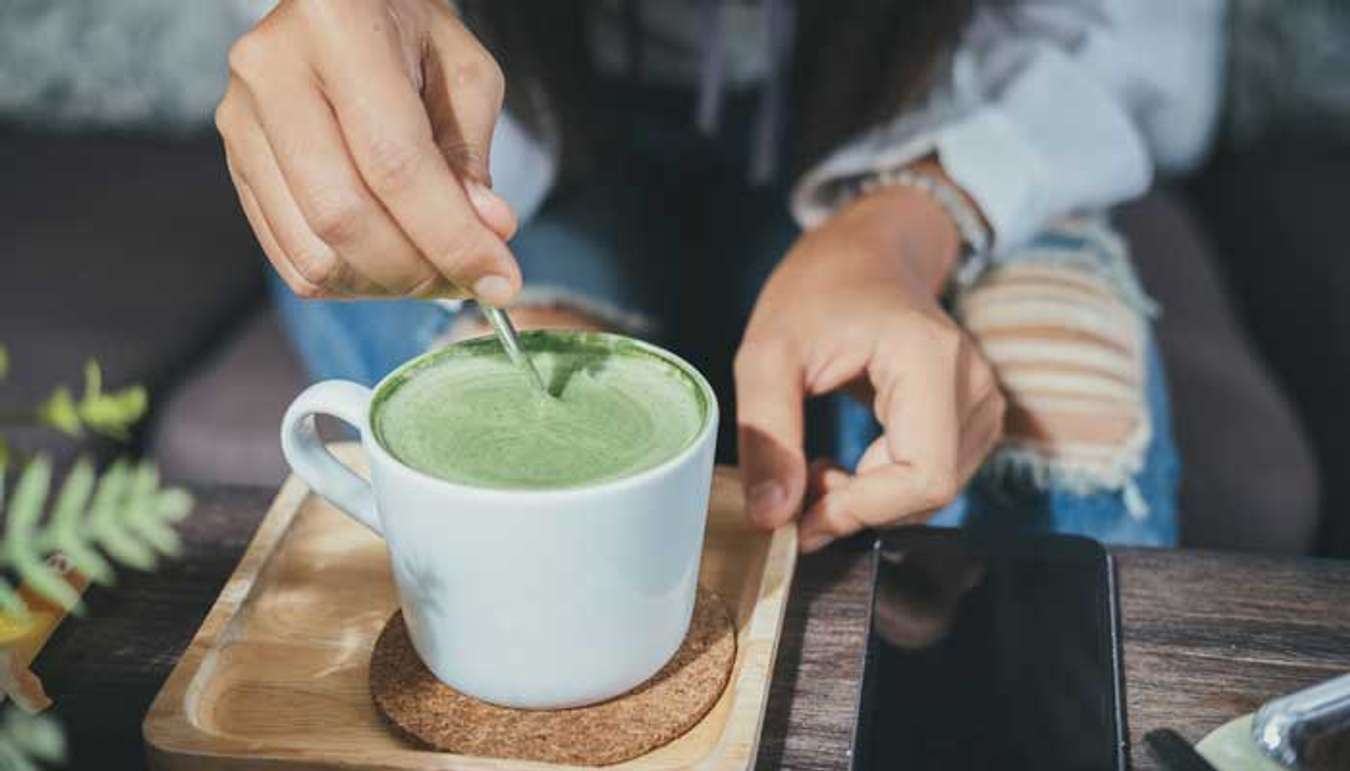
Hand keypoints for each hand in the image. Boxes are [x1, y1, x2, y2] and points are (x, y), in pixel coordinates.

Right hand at [215, 0, 519, 303]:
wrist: (346, 11)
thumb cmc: (413, 37)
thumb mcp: (463, 76)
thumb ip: (471, 157)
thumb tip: (486, 233)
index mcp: (336, 26)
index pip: (395, 162)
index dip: (452, 236)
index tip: (502, 280)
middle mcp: (271, 70)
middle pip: (342, 216)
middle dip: (418, 270)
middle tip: (470, 280)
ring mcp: (241, 120)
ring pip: (312, 251)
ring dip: (386, 285)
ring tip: (434, 270)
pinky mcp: (236, 163)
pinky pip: (291, 257)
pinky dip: (352, 281)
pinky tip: (392, 264)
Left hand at [735, 181, 1004, 552]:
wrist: (869, 252)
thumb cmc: (818, 289)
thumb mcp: (766, 353)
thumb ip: (768, 435)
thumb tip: (771, 517)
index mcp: (931, 358)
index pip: (923, 476)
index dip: (859, 512)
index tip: (797, 518)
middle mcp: (974, 383)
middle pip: (928, 492)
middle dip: (857, 507)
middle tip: (797, 483)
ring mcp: (982, 402)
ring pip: (932, 495)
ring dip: (869, 501)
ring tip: (816, 467)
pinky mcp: (974, 418)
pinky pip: (933, 479)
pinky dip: (884, 489)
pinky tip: (846, 464)